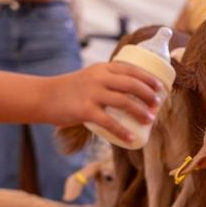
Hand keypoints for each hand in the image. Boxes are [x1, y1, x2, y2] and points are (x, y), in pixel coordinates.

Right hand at [44, 62, 161, 142]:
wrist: (44, 96)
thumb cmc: (72, 90)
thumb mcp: (91, 77)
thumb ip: (109, 81)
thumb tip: (135, 94)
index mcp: (103, 68)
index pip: (131, 70)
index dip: (149, 79)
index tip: (161, 87)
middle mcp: (99, 78)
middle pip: (132, 85)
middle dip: (148, 95)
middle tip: (157, 105)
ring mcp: (92, 94)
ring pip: (124, 102)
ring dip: (140, 112)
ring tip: (149, 120)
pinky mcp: (85, 110)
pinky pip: (109, 122)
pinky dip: (122, 131)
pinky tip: (132, 138)